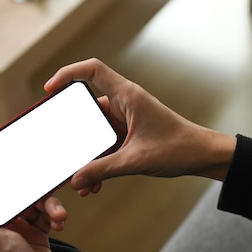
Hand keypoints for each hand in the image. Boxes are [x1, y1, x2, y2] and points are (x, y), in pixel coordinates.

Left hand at [0, 119, 66, 251]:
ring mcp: (19, 225)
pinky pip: (47, 212)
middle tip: (39, 157)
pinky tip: (60, 222)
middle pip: (12, 183)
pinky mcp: (38, 233)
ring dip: (47, 203)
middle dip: (27, 174)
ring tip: (57, 216)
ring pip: (34, 197)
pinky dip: (55, 214)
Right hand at [44, 58, 236, 195]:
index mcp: (127, 96)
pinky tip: (93, 181)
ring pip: (94, 132)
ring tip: (80, 178)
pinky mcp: (127, 134)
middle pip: (86, 109)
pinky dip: (97, 160)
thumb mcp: (136, 161)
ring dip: (86, 154)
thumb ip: (103, 170)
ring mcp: (125, 119)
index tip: (50, 90)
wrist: (202, 156)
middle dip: (72, 132)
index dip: (67, 74)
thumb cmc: (178, 148)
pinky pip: (104, 144)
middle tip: (59, 148)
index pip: (92, 70)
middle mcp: (124, 103)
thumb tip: (76, 179)